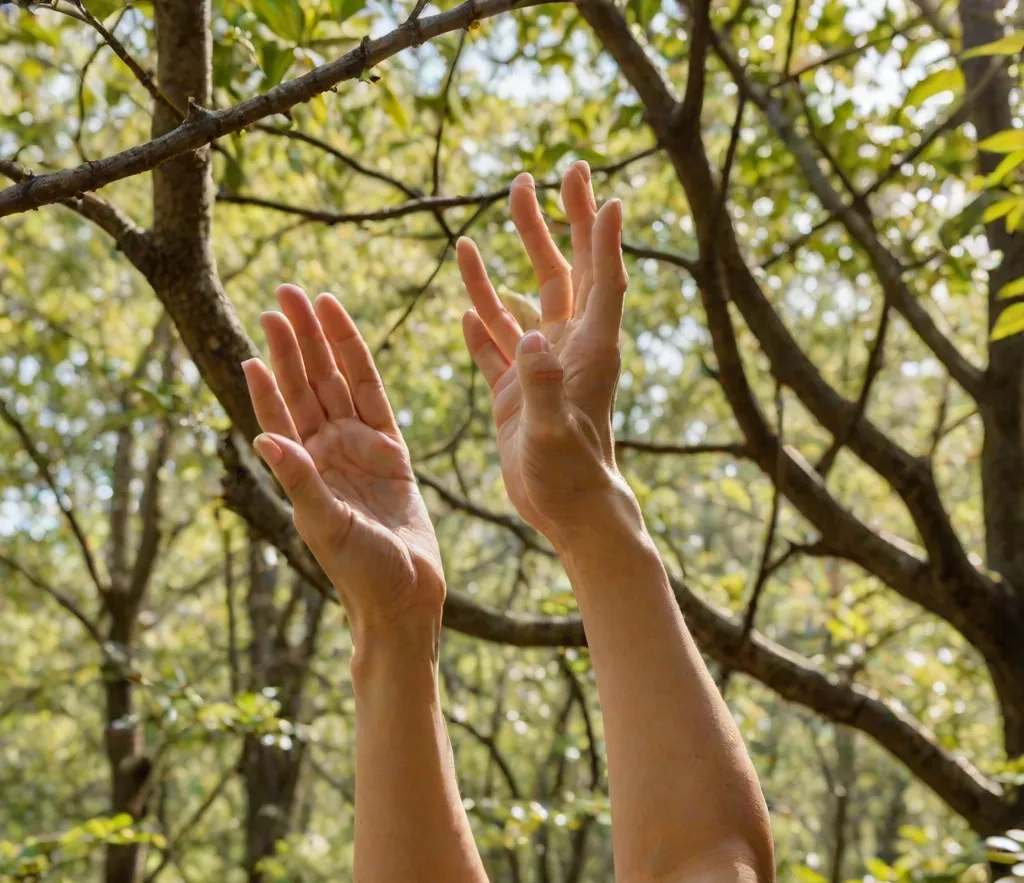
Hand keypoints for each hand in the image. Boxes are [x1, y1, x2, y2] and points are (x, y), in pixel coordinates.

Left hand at [241, 285, 444, 642]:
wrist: (406, 594)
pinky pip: (373, 397)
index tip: (259, 331)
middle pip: (306, 384)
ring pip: (336, 382)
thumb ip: (300, 480)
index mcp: (304, 470)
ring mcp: (357, 448)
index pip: (280, 409)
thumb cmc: (362, 571)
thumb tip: (264, 437)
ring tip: (307, 299)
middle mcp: (326, 453)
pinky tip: (342, 341)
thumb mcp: (325, 525)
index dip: (269, 372)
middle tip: (281, 293)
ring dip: (321, 343)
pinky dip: (359, 367)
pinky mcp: (390, 451)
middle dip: (293, 340)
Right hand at [456, 162, 630, 552]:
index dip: (601, 236)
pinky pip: (495, 347)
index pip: (601, 280)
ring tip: (478, 230)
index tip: (598, 190)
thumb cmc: (570, 476)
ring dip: (506, 266)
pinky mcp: (514, 393)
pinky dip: (482, 324)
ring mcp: (539, 370)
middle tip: (533, 178)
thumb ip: (542, 385)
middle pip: (561, 275)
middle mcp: (567, 351)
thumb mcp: (554, 434)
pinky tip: (467, 303)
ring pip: (520, 305)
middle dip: (550, 226)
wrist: (568, 513)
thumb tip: (530, 338)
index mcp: (588, 351)